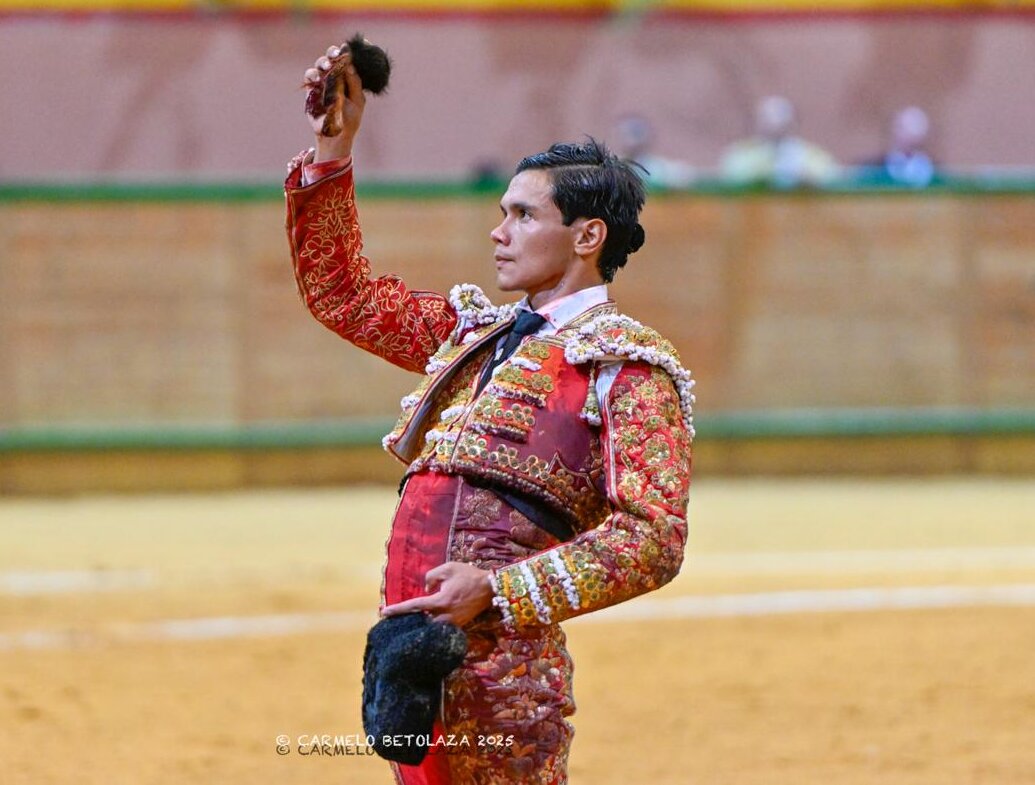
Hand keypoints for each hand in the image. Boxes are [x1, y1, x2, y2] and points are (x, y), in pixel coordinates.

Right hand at [303, 43, 365, 162]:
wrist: (336, 136)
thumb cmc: (350, 119)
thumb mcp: (357, 102)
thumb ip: (355, 84)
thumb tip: (351, 65)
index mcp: (348, 78)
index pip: (346, 60)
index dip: (345, 53)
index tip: (347, 49)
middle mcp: (334, 77)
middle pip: (331, 59)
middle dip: (332, 54)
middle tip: (335, 55)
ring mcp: (322, 82)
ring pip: (319, 65)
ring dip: (322, 62)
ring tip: (327, 66)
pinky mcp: (311, 90)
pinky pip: (309, 77)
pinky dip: (312, 75)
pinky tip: (316, 77)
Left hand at [380, 562, 493, 626]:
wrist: (490, 588)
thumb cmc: (468, 575)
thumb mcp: (447, 568)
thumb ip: (431, 577)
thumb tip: (426, 588)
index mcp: (440, 601)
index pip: (413, 606)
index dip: (397, 609)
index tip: (383, 612)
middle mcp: (444, 615)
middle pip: (419, 622)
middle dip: (407, 621)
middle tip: (393, 619)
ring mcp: (452, 623)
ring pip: (429, 627)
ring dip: (419, 623)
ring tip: (407, 620)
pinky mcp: (458, 625)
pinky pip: (440, 627)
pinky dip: (431, 623)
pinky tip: (425, 620)